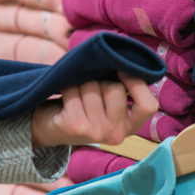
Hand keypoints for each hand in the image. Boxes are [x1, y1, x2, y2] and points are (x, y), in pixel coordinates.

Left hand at [30, 72, 159, 147]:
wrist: (47, 127)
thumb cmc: (80, 107)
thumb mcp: (105, 103)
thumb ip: (119, 89)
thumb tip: (121, 61)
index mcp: (130, 126)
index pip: (148, 105)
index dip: (137, 84)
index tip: (122, 70)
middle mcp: (117, 134)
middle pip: (115, 88)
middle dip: (99, 81)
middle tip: (87, 91)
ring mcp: (96, 132)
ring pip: (92, 87)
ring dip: (79, 84)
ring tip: (74, 96)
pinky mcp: (75, 126)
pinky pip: (73, 90)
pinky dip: (65, 87)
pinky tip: (62, 98)